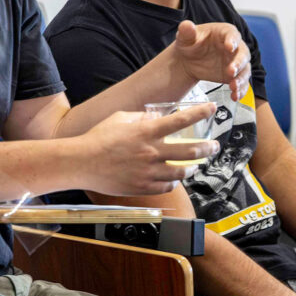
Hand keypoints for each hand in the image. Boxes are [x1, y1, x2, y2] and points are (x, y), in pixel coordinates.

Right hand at [79, 103, 219, 195]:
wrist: (82, 163)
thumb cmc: (98, 138)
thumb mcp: (120, 118)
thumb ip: (141, 117)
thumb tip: (155, 117)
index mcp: (146, 132)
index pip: (181, 120)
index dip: (200, 113)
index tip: (212, 108)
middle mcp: (151, 152)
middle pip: (190, 151)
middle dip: (208, 148)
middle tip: (214, 146)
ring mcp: (148, 172)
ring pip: (182, 173)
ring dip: (192, 168)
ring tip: (195, 165)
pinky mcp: (143, 187)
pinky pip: (167, 187)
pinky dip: (174, 182)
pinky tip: (174, 179)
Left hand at [173, 20, 250, 100]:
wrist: (188, 59)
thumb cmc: (189, 43)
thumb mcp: (186, 36)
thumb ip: (187, 31)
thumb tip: (187, 26)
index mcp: (225, 33)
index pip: (232, 35)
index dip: (232, 41)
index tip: (229, 47)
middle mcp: (235, 47)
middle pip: (243, 54)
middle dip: (239, 63)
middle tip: (231, 71)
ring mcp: (235, 62)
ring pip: (245, 70)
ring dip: (241, 79)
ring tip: (234, 87)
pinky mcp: (233, 75)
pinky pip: (241, 83)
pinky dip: (240, 90)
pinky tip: (235, 96)